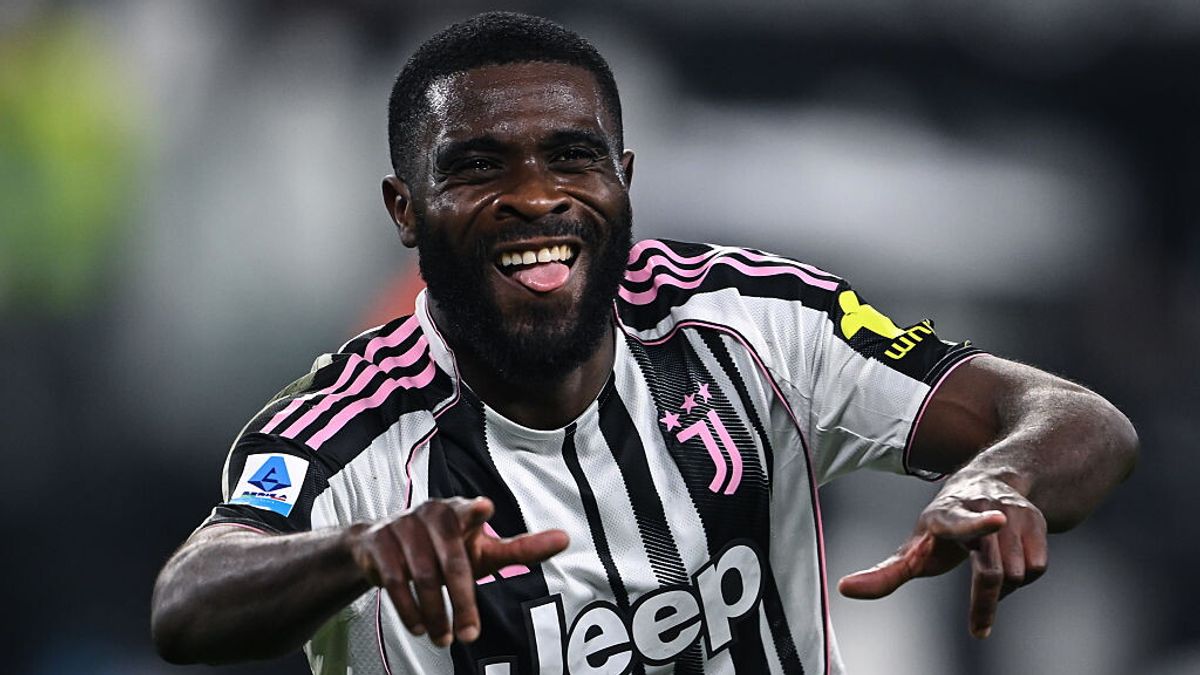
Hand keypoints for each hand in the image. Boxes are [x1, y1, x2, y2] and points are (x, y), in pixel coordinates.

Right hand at [348, 497, 568, 646]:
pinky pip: (395, 580)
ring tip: (444, 639)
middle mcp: (432, 513)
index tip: (484, 508)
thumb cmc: (446, 547)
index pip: (471, 510)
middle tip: (469, 635)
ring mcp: (403, 526)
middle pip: (452, 563)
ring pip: (423, 575)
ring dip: (435, 613)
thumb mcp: (483, 549)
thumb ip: (521, 548)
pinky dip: (408, 608)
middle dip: (463, 603)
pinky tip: (419, 626)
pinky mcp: (379, 542)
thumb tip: (566, 538)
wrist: (380, 545)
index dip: (475, 510)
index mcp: (461, 511)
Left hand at [837, 473, 1047, 637]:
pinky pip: (1038, 569)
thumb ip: (884, 573)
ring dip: (1004, 590)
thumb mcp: (913, 548)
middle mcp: (980, 507)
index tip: (995, 522)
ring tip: (986, 573)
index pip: (960, 521)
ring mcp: (1012, 511)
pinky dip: (1024, 580)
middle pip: (993, 571)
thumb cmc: (941, 526)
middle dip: (986, 603)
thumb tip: (844, 589)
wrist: (986, 484)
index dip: (977, 524)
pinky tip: (1010, 565)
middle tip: (979, 630)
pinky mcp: (1037, 518)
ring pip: (1018, 574)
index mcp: (944, 515)